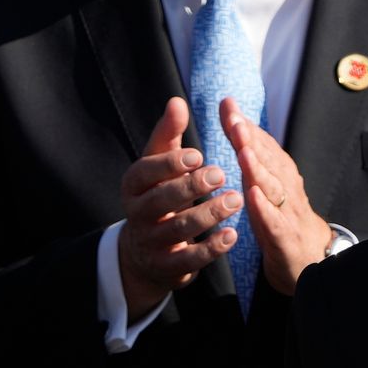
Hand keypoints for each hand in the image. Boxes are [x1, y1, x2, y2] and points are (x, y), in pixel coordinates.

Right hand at [116, 97, 239, 312]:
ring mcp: (149, 242)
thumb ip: (168, 135)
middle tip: (221, 173)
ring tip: (235, 200)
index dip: (170, 164)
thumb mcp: (159, 164)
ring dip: (208, 214)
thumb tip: (177, 101)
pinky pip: (188, 259)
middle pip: (161, 201)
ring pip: (178, 229)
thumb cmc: (159, 194)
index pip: (144, 171)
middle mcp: (136, 214)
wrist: (145, 252)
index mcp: (132, 185)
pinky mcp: (166, 266)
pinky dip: (211, 248)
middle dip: (191, 187)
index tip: (199, 155)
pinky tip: (232, 235)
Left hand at [224, 105, 334, 290]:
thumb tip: (233, 115)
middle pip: (268, 160)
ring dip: (258, 169)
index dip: (246, 125)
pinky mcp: (285, 237)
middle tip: (234, 121)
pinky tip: (253, 197)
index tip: (228, 106)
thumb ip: (249, 149)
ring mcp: (287, 212)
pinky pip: (274, 222)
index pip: (262, 144)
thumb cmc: (281, 217)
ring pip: (272, 187)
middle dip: (251, 139)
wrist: (311, 259)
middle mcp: (285, 187)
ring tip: (243, 152)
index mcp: (279, 173)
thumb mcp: (264, 181)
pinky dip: (264, 209)